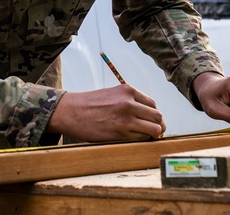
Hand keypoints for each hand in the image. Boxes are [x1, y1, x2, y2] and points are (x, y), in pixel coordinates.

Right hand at [48, 85, 165, 141]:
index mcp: (127, 90)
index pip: (152, 104)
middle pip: (157, 116)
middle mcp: (129, 102)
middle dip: (158, 125)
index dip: (153, 115)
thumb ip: (130, 100)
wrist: (71, 111)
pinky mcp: (120, 133)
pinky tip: (133, 138)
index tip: (150, 121)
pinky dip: (141, 139)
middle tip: (153, 131)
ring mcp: (125, 118)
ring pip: (154, 129)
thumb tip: (148, 114)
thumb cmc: (91, 104)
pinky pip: (141, 138)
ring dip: (152, 134)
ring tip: (145, 136)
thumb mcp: (112, 94)